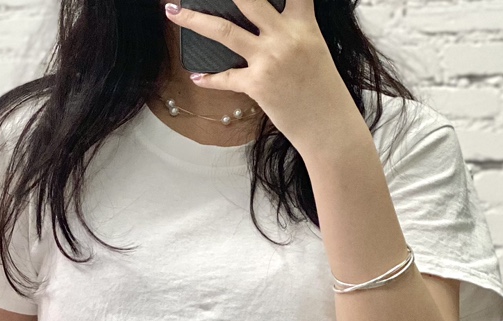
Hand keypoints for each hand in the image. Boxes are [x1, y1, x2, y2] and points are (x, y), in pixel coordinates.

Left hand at [164, 0, 360, 154]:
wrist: (328, 126)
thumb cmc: (323, 91)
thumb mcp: (313, 50)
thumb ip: (290, 32)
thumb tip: (260, 28)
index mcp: (303, 24)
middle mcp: (284, 37)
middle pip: (248, 0)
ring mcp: (269, 59)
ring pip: (223, 31)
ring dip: (194, 20)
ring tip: (174, 12)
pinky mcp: (256, 84)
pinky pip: (225, 77)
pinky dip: (209, 78)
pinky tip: (198, 77)